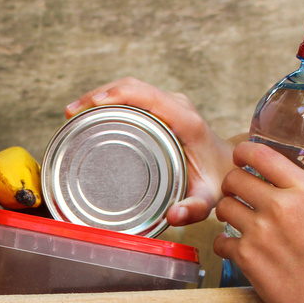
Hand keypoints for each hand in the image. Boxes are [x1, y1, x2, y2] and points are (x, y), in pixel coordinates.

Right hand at [66, 77, 234, 225]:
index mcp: (186, 122)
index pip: (147, 96)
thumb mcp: (208, 198)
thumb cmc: (217, 181)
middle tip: (71, 113)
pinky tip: (91, 111)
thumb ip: (194, 209)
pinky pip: (134, 94)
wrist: (231, 167)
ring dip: (100, 94)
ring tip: (74, 112)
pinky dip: (110, 98)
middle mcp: (178, 106)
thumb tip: (174, 216)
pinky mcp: (164, 107)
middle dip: (98, 94)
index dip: (116, 96)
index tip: (89, 106)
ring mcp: (171, 104)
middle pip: (133, 86)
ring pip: (131, 87)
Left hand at [213, 142, 303, 302]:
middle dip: (231, 185)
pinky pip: (219, 241)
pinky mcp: (246, 257)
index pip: (260, 155)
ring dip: (226, 213)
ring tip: (235, 220)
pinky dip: (224, 244)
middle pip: (233, 179)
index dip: (243, 153)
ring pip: (223, 208)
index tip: (240, 158)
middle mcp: (279, 207)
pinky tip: (234, 247)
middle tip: (236, 194)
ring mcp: (259, 232)